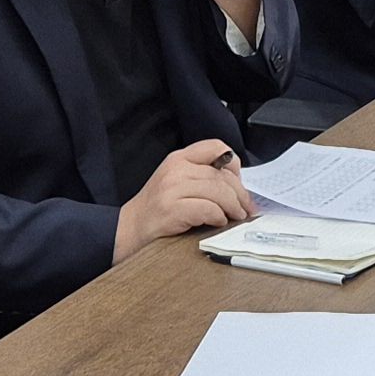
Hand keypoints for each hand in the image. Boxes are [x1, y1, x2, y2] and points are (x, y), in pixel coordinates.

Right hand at [116, 137, 253, 258]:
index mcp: (178, 159)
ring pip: (218, 191)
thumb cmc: (157, 209)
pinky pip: (207, 209)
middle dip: (240, 194)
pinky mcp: (172, 209)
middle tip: (245, 208)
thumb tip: (238, 187)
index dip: (233, 164)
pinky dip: (219, 217)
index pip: (215, 147)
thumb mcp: (176, 181)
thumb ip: (201, 176)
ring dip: (233, 206)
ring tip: (235, 216)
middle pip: (222, 175)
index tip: (239, 182)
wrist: (129, 229)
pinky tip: (218, 222)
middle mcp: (175, 169)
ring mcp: (171, 189)